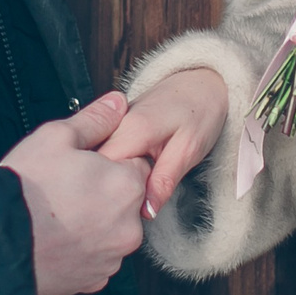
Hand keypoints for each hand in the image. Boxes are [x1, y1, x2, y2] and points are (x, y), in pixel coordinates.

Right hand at [0, 94, 148, 294]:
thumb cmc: (26, 187)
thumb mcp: (56, 137)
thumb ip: (94, 120)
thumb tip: (117, 103)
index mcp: (127, 185)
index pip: (136, 165)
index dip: (109, 161)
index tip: (82, 166)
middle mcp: (129, 226)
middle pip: (125, 201)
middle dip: (103, 193)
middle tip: (65, 189)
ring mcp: (112, 257)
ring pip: (111, 231)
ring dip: (94, 224)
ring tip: (57, 216)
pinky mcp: (94, 281)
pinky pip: (95, 258)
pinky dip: (82, 249)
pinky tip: (56, 239)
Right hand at [97, 68, 228, 218]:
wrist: (201, 82)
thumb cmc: (200, 112)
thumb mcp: (189, 150)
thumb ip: (165, 180)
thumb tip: (147, 211)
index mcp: (132, 129)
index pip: (102, 170)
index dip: (108, 195)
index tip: (120, 212)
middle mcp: (115, 126)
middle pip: (94, 167)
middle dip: (106, 191)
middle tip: (126, 208)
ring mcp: (111, 127)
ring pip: (96, 163)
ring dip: (106, 182)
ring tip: (124, 196)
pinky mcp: (113, 130)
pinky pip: (102, 156)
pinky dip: (110, 172)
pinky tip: (122, 181)